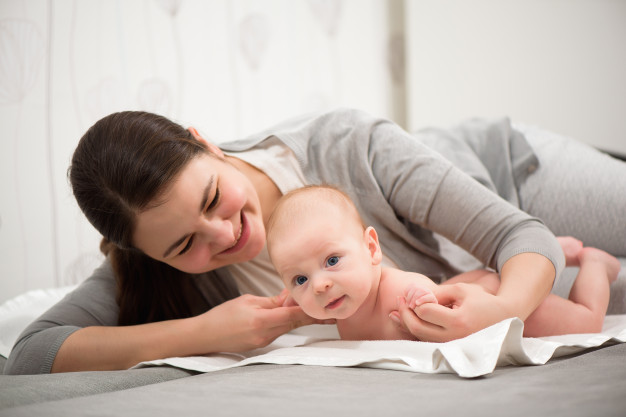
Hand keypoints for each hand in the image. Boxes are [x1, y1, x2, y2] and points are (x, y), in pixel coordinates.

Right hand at [198, 291, 332, 351]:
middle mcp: (265, 334)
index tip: (325, 308)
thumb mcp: (248, 301)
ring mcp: (263, 341)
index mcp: (261, 320)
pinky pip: (277, 331)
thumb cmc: (222, 315)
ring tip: (306, 305)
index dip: (311, 311)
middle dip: (310, 315)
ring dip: (296, 317)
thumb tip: (290, 296)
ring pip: (287, 327)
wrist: (204, 336)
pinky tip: (285, 313)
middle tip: (328, 310)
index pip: (293, 315)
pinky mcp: (260, 344)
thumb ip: (272, 301)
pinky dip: (284, 322)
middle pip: (294, 323)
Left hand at [390, 283, 510, 341]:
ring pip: (419, 337)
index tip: (410, 292)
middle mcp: (453, 337)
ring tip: (397, 308)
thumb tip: (415, 297)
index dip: (414, 301)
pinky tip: (403, 320)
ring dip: (404, 322)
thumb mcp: (460, 290)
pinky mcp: (448, 348)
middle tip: (400, 299)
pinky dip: (412, 331)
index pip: (425, 312)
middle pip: (418, 327)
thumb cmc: (481, 300)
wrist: (502, 318)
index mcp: (458, 321)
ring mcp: (451, 345)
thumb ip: (438, 293)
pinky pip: (425, 341)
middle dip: (404, 312)